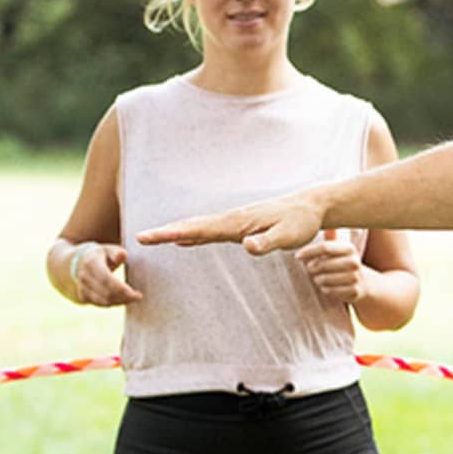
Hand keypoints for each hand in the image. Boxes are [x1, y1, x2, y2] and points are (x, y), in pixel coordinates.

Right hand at [73, 243, 142, 305]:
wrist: (81, 262)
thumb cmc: (102, 255)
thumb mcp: (109, 249)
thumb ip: (117, 252)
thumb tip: (122, 255)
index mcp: (91, 263)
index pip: (106, 279)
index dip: (122, 288)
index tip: (137, 293)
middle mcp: (84, 276)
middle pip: (106, 292)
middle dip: (124, 297)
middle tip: (138, 296)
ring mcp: (82, 287)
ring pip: (103, 301)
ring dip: (120, 301)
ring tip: (132, 298)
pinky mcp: (82, 296)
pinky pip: (100, 304)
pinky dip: (113, 303)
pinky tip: (123, 300)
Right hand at [136, 190, 325, 254]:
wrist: (312, 207)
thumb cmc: (301, 222)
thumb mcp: (288, 236)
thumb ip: (268, 242)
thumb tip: (246, 246)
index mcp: (238, 223)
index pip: (199, 230)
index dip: (173, 234)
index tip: (149, 236)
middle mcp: (232, 220)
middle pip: (192, 226)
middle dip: (166, 232)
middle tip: (140, 237)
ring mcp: (234, 222)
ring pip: (198, 227)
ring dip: (175, 232)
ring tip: (153, 238)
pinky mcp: (240, 227)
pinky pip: (209, 232)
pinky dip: (192, 235)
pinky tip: (184, 241)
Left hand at [298, 228, 366, 304]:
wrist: (362, 282)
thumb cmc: (341, 263)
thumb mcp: (338, 248)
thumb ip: (330, 236)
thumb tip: (324, 219)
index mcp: (349, 248)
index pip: (325, 247)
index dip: (308, 252)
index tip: (297, 256)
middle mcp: (355, 262)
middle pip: (322, 264)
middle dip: (311, 268)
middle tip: (311, 268)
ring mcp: (355, 277)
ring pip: (323, 279)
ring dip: (317, 279)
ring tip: (319, 277)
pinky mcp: (354, 292)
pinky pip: (329, 291)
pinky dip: (324, 289)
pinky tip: (327, 286)